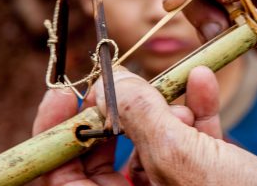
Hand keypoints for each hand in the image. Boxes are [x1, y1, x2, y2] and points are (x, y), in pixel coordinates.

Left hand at [33, 67, 256, 184]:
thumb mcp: (183, 160)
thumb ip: (141, 118)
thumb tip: (107, 83)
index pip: (59, 177)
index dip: (53, 133)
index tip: (63, 94)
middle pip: (102, 150)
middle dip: (119, 109)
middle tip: (126, 79)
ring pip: (148, 136)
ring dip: (166, 103)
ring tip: (186, 87)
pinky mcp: (202, 174)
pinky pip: (187, 137)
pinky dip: (195, 108)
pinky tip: (203, 82)